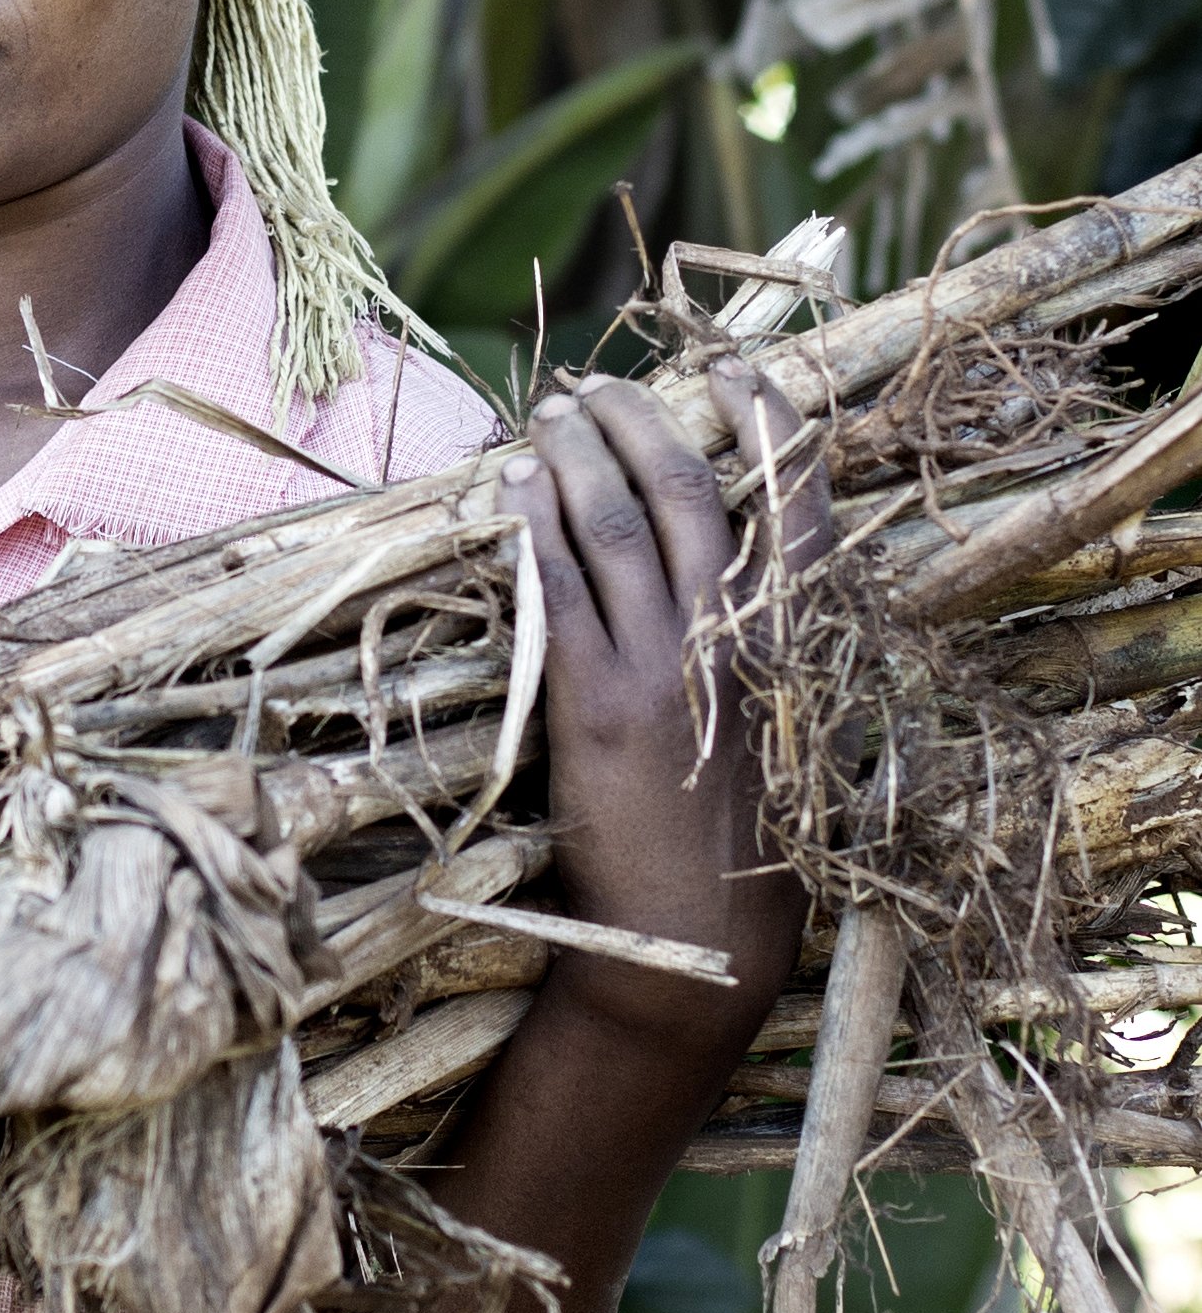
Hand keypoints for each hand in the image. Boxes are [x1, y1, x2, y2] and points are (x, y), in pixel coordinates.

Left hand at [498, 357, 826, 1049]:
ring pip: (615, 521)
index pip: (797, 504)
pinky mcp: (592, 705)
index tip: (740, 370)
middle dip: (642, 420)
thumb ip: (776, 651)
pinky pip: (556, 588)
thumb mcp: (795, 734)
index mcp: (800, 645)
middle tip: (602, 388)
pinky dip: (534, 527)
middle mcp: (734, 642)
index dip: (770, 425)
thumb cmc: (748, 848)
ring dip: (577, 455)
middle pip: (687, 489)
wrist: (695, 942)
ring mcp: (661, 668)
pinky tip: (512, 488)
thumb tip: (741, 575)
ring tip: (550, 417)